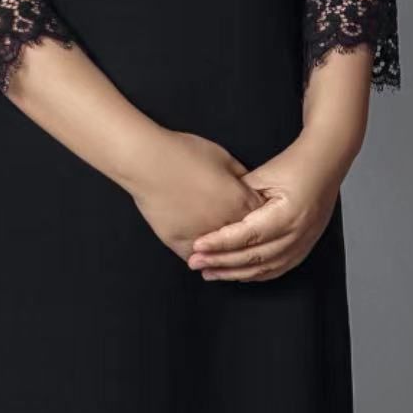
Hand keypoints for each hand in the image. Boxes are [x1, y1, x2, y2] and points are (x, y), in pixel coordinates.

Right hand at [129, 129, 265, 263]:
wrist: (148, 162)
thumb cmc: (183, 153)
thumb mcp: (223, 156)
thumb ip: (240, 174)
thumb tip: (246, 185)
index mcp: (240, 201)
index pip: (264, 218)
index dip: (262, 216)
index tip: (259, 216)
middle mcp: (226, 224)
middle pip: (246, 239)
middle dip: (246, 236)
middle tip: (243, 234)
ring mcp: (203, 237)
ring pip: (222, 255)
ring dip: (224, 253)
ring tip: (225, 251)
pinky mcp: (180, 243)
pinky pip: (197, 259)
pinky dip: (200, 258)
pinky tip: (202, 255)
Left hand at [186, 139, 339, 282]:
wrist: (326, 163)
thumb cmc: (295, 163)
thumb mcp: (264, 174)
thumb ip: (240, 197)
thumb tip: (216, 216)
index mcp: (288, 214)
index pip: (247, 235)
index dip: (220, 243)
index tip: (197, 246)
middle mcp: (298, 234)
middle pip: (254, 256)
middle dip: (221, 262)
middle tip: (195, 263)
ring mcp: (304, 243)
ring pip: (264, 268)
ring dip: (235, 273)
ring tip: (209, 272)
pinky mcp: (305, 246)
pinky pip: (277, 268)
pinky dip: (254, 274)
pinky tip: (236, 274)